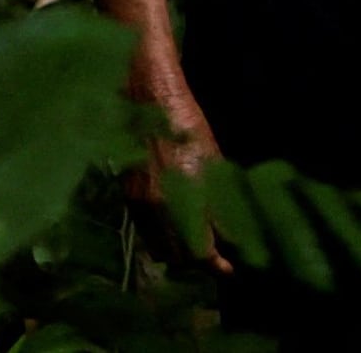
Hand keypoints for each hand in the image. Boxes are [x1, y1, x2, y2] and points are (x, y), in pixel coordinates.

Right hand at [123, 51, 229, 269]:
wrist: (145, 94)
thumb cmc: (185, 121)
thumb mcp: (211, 158)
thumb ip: (219, 199)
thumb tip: (232, 231)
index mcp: (180, 197)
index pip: (200, 250)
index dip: (216, 262)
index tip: (230, 267)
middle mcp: (156, 208)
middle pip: (178, 255)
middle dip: (198, 259)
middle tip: (217, 252)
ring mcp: (139, 204)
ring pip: (160, 246)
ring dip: (180, 250)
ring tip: (199, 239)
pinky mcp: (129, 197)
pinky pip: (147, 232)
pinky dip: (163, 235)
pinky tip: (178, 223)